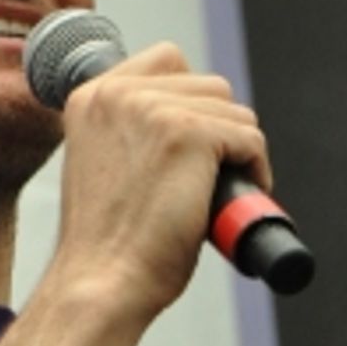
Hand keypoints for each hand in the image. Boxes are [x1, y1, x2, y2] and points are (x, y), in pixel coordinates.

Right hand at [53, 42, 271, 322]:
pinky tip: (229, 203)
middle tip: (208, 179)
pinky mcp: (189, 133)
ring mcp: (154, 109)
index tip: (190, 149)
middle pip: (209, 85)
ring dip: (238, 152)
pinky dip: (255, 172)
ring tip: (217, 193)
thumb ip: (132, 132)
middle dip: (219, 131)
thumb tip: (193, 119)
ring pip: (235, 111)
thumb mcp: (106, 165)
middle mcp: (118, 93)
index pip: (168, 61)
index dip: (192, 103)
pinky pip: (250, 139)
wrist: (101, 284)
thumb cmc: (107, 244)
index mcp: (91, 96)